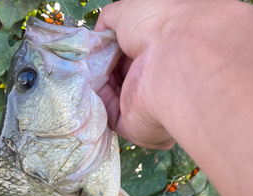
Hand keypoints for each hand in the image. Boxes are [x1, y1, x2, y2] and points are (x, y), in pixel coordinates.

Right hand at [95, 0, 180, 148]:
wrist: (171, 61)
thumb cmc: (157, 28)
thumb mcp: (129, 10)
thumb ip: (110, 20)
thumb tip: (98, 34)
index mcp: (158, 52)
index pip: (128, 54)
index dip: (109, 50)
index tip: (92, 48)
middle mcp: (154, 80)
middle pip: (118, 77)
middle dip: (99, 69)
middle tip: (82, 61)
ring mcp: (145, 105)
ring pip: (111, 98)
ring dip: (95, 86)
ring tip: (81, 73)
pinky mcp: (134, 126)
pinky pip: (108, 116)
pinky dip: (96, 104)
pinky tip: (86, 89)